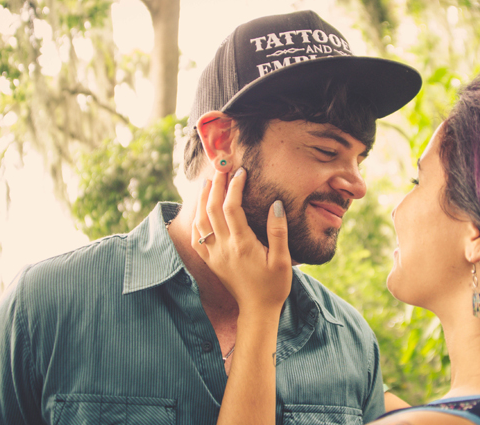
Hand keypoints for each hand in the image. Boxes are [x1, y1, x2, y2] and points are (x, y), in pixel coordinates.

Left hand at [191, 168, 291, 313]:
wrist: (257, 311)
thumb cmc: (274, 286)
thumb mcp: (284, 260)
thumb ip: (278, 231)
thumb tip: (276, 204)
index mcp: (242, 244)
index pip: (232, 207)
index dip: (234, 187)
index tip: (241, 172)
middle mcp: (224, 247)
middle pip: (212, 209)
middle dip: (216, 186)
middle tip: (221, 169)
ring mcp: (214, 255)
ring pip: (200, 221)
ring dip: (203, 199)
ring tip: (208, 183)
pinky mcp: (211, 261)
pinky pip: (196, 237)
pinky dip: (195, 220)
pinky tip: (199, 211)